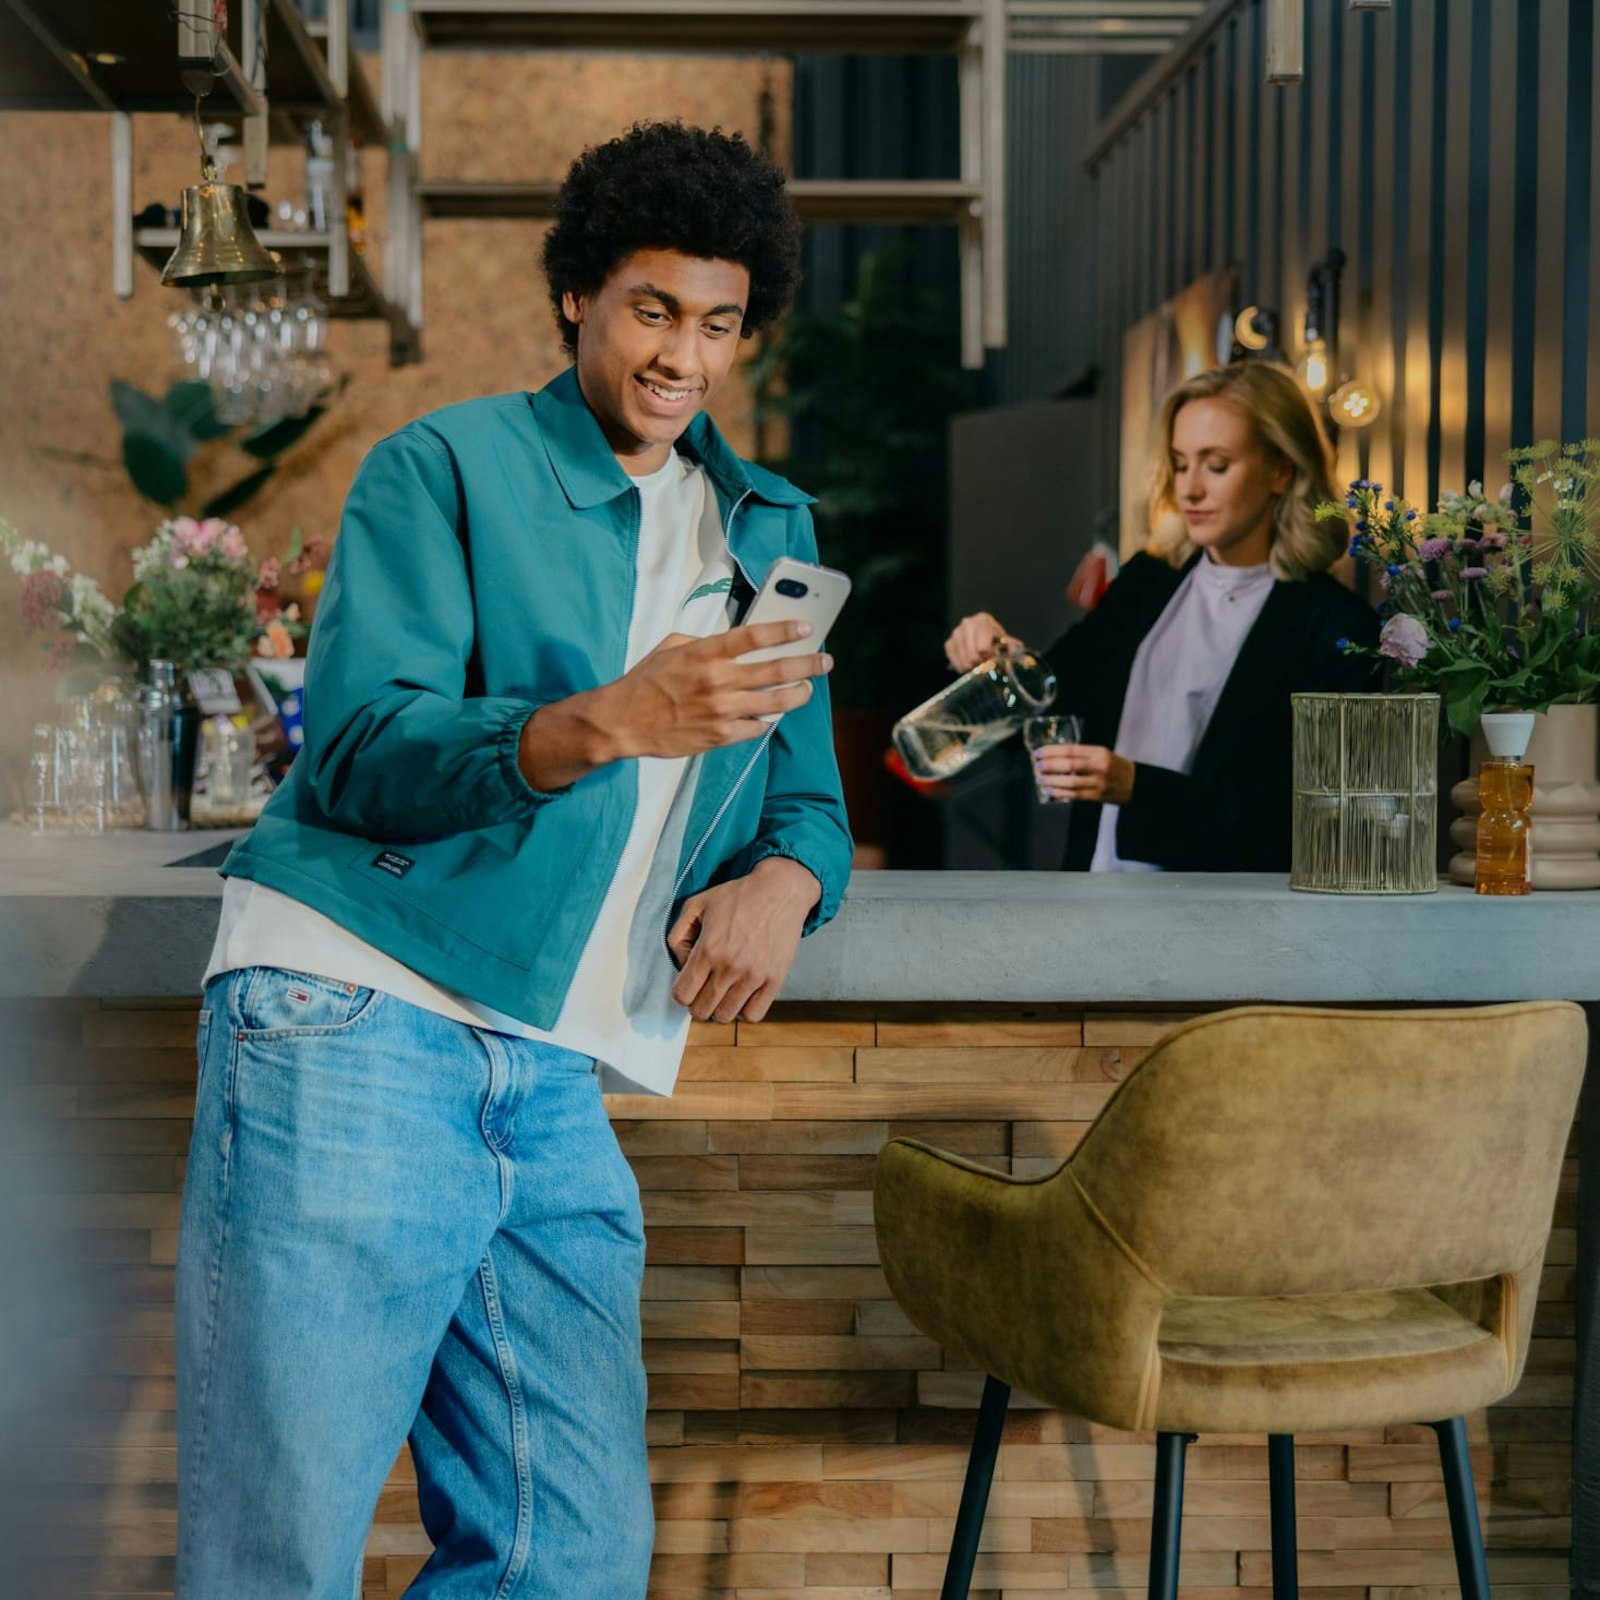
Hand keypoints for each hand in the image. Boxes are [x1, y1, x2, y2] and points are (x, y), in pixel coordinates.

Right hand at [519, 622, 831, 788]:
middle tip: (824, 661)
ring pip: (775, 702)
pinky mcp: (720, 736)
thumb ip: (705, 642)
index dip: (784, 631)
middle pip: (776, 670)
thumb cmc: (646, 683)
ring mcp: (721, 710)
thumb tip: (733, 643)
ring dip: (798, 694)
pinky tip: (771, 713)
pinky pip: (756, 727)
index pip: (754, 637)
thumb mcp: (672, 647)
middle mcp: (718, 680)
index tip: (806, 629)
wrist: (623, 722)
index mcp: (705, 653)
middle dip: (807, 664)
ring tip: (807, 688)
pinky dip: (766, 719)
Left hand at [667, 857, 819, 1022]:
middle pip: (702, 1011)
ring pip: (726, 1016)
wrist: (780, 891)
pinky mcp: (774, 980)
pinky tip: (743, 995)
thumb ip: (677, 936)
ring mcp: (754, 977)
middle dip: (698, 1002)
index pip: (682, 995)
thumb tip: (681, 965)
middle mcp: (730, 967)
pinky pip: (753, 1015)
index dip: (681, 992)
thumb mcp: (696, 905)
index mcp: (708, 950)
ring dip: (720, 1008)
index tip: (689, 983)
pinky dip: (744, 1010)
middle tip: (705, 989)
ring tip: (724, 992)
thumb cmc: (738, 896)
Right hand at [944, 612, 1022, 672]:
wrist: (985, 638)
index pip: (983, 647)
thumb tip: (1013, 652)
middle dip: (981, 663)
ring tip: (979, 664)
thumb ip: (1012, 647)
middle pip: (973, 655)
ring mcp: (956, 633)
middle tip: (986, 664)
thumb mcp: (1007, 642)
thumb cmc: (997, 640)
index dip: (989, 657)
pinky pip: (955, 662)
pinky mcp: (949, 643)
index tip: (993, 658)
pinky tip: (970, 665)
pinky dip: (963, 667)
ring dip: (972, 667)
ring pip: (964, 661)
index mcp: (982, 620)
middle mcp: (967, 624)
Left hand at [1031, 743, 1135, 805]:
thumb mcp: (1101, 754)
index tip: (1039, 752)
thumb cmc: (1114, 766)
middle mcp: (1099, 767)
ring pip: (1071, 782)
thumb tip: (1054, 755)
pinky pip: (1075, 795)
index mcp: (1099, 753)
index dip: (1053, 751)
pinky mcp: (1097, 797)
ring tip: (1040, 779)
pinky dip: (1061, 793)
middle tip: (1037, 765)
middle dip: (1050, 765)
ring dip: (1053, 781)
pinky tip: (1050, 791)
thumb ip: (1082, 754)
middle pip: (1070, 765)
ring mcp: (1098, 783)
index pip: (1072, 750)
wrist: (1136, 784)